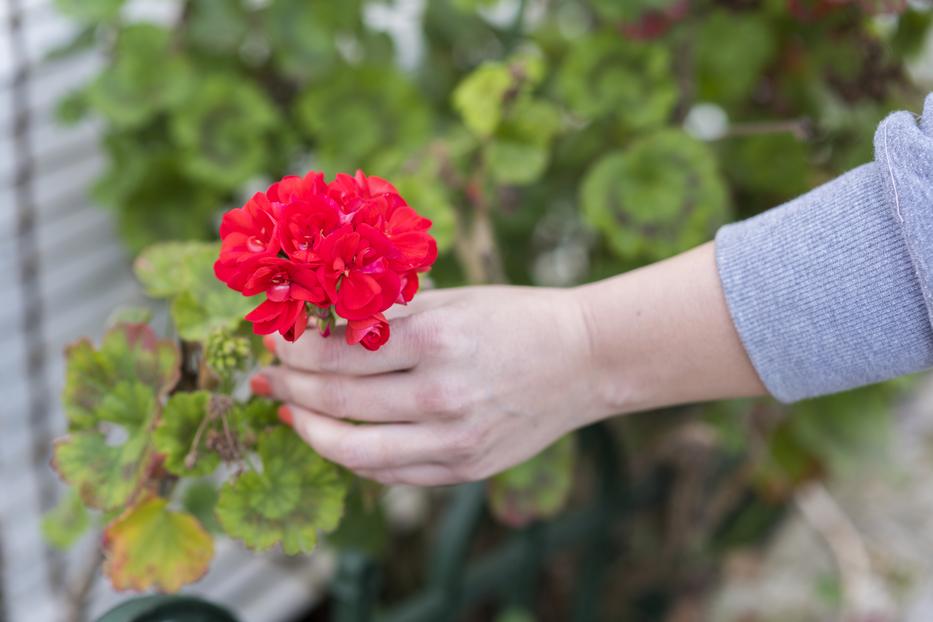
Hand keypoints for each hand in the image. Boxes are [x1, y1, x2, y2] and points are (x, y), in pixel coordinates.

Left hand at [255, 286, 604, 485]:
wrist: (584, 359)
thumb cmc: (516, 319)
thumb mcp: (452, 301)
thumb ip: (388, 316)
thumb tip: (319, 324)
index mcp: (435, 340)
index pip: (334, 350)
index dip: (293, 345)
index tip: (278, 337)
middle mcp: (440, 394)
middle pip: (334, 399)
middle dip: (290, 383)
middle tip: (270, 372)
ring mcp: (453, 440)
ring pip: (352, 448)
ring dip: (309, 428)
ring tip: (290, 410)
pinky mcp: (464, 468)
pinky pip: (389, 472)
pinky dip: (353, 455)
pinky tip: (336, 436)